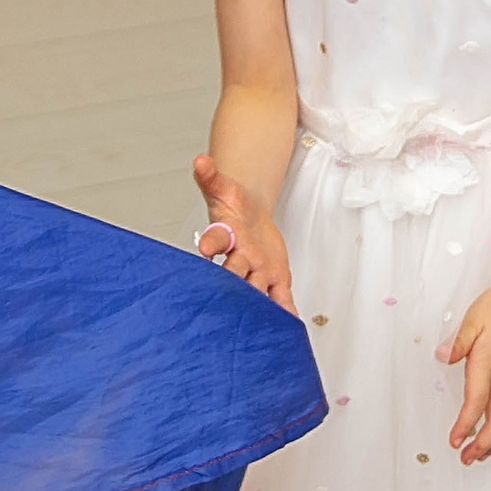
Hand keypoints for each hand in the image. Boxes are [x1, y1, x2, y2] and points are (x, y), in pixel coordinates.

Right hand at [193, 154, 293, 312]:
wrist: (250, 217)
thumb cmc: (232, 206)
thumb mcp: (224, 187)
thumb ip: (211, 176)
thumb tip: (201, 160)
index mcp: (225, 235)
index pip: (215, 239)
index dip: (210, 244)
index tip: (206, 250)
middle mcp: (238, 258)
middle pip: (235, 273)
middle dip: (235, 285)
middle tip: (235, 301)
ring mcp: (256, 272)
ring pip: (256, 291)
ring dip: (258, 305)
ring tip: (262, 324)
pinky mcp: (274, 280)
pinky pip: (279, 298)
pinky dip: (284, 313)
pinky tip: (290, 329)